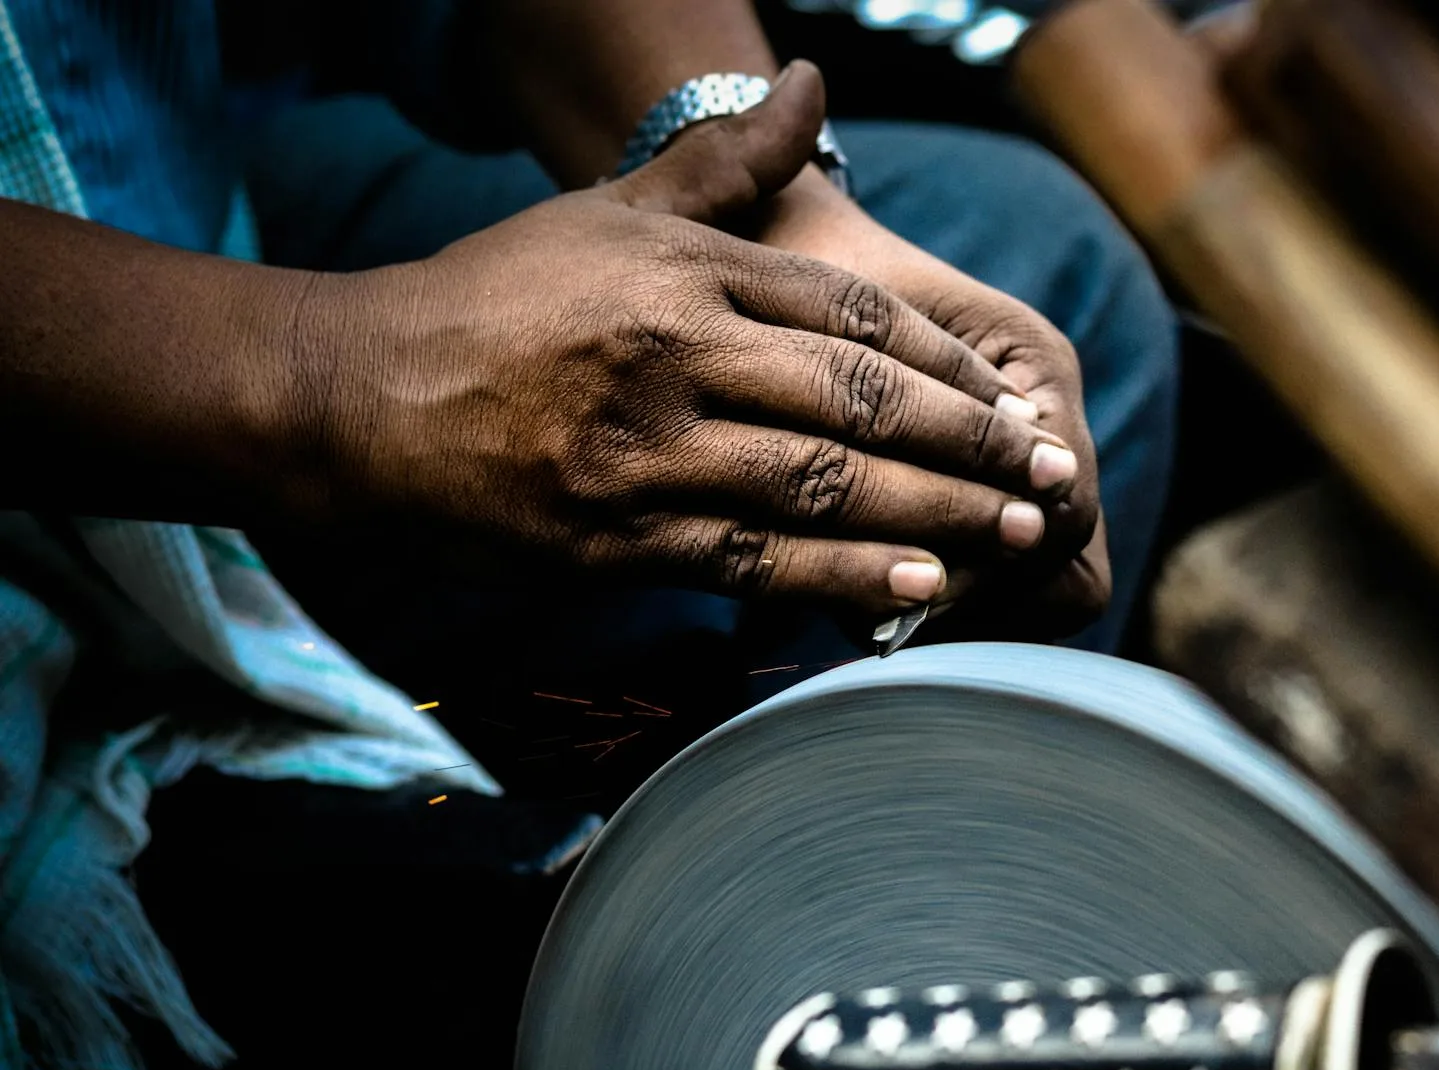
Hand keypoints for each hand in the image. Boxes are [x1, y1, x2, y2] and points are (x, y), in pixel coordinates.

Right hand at [302, 65, 1080, 617]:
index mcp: (686, 270)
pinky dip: (842, 575)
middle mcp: (676, 353)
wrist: (359, 397)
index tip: (1011, 394)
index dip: (949, 358)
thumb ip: (725, 162)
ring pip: (821, 480)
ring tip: (1016, 531)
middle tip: (1048, 470)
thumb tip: (813, 86)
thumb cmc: (497, 298)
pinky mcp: (617, 539)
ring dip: (933, 508)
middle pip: (859, 394)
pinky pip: (753, 561)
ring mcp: (647, 451)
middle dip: (968, 437)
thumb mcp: (612, 210)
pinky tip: (920, 583)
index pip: (855, 311)